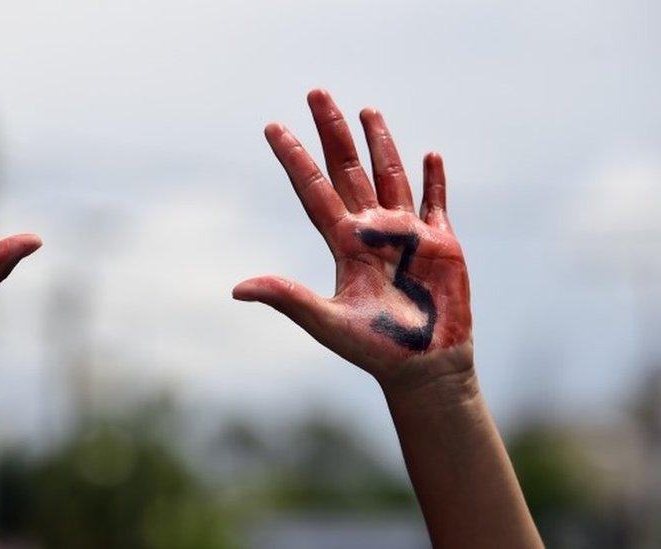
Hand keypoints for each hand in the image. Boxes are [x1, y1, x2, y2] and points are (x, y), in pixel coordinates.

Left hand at [234, 90, 470, 385]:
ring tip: (367, 109)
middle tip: (315, 92)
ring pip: (390, 176)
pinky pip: (437, 203)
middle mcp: (372, 231)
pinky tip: (429, 155)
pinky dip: (434, 180)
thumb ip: (287, 298)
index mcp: (344, 243)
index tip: (273, 127)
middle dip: (332, 131)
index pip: (313, 190)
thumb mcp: (325, 322)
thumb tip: (237, 289)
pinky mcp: (442, 244)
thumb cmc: (373, 350)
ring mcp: (407, 234)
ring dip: (380, 143)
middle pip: (348, 169)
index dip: (294, 158)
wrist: (423, 369)